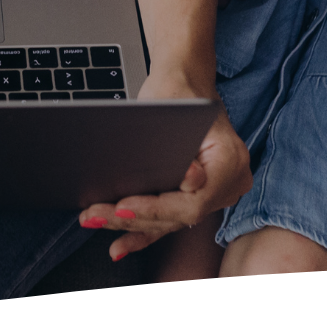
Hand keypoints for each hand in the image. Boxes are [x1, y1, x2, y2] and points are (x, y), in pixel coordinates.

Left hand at [76, 80, 251, 260]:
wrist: (184, 80)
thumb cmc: (177, 89)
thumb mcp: (174, 108)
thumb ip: (182, 146)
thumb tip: (189, 183)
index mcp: (231, 162)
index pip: (193, 201)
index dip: (156, 208)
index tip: (122, 208)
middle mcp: (229, 183)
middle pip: (178, 215)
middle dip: (133, 218)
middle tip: (95, 214)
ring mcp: (215, 193)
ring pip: (171, 220)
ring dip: (131, 226)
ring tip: (95, 221)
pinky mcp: (196, 197)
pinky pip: (169, 220)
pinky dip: (143, 232)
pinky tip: (119, 247)